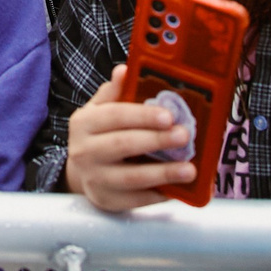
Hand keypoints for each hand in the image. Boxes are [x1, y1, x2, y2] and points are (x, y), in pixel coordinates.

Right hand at [63, 69, 202, 211]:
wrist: (80, 172)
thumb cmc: (98, 135)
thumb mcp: (99, 110)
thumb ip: (114, 92)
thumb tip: (125, 69)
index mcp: (84, 123)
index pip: (114, 116)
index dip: (142, 116)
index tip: (168, 115)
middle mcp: (84, 151)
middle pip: (123, 145)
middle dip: (157, 140)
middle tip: (184, 136)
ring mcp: (94, 179)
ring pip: (131, 177)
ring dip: (163, 173)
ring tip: (189, 169)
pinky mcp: (105, 201)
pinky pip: (134, 200)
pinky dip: (157, 195)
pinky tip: (176, 189)